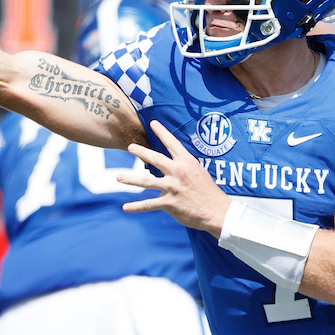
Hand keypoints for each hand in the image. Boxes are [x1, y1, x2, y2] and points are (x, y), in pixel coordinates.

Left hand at [116, 120, 229, 234]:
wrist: (216, 211)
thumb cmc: (209, 192)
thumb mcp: (199, 173)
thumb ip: (184, 166)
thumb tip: (173, 162)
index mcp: (187, 162)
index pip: (172, 143)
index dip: (162, 132)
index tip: (153, 123)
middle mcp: (178, 172)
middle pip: (155, 159)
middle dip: (141, 152)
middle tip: (130, 147)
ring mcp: (172, 188)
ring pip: (146, 182)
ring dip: (130, 179)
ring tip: (118, 177)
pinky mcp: (169, 203)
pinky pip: (148, 204)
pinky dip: (136, 207)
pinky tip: (125, 207)